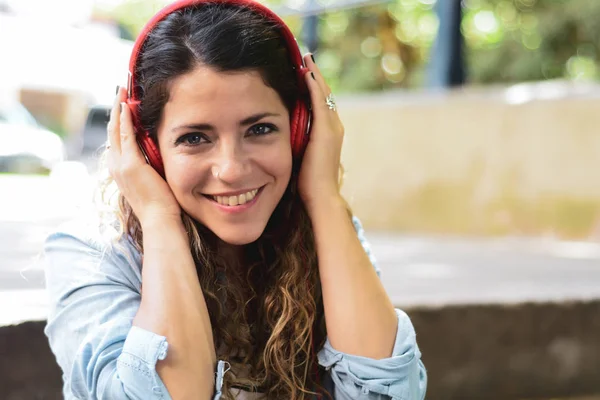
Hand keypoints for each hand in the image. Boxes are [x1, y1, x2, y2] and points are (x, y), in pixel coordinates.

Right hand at [107, 87, 180, 225]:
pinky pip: (125, 136)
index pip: (116, 140)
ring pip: (115, 130)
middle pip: (111, 131)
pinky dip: (125, 119)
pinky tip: (127, 105)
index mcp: (120, 171)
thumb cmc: (161, 205)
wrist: (159, 220)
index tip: (123, 105)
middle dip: (115, 109)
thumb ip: (150, 165)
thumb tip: (157, 152)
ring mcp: (121, 165)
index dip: (117, 121)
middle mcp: (115, 166)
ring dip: (118, 109)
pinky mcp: (130, 164)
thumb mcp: (152, 180)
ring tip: (121, 91)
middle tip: (119, 91)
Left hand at [298, 54, 344, 211]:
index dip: (314, 89)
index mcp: (329, 135)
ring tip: (307, 59)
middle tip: (307, 58)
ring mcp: (333, 128)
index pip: (322, 105)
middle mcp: (335, 128)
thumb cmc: (309, 185)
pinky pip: (319, 101)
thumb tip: (282, 140)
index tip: (305, 74)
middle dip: (316, 77)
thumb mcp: (302, 159)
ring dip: (315, 76)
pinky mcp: (326, 130)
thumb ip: (297, 145)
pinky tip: (306, 73)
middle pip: (325, 95)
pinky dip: (314, 86)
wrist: (321, 196)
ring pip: (324, 94)